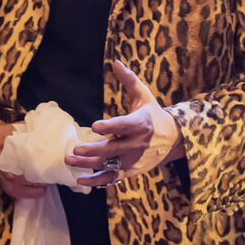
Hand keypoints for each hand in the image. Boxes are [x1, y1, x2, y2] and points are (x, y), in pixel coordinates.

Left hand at [69, 60, 179, 186]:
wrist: (173, 140)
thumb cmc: (153, 115)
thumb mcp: (144, 96)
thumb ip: (129, 81)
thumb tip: (115, 62)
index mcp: (141, 123)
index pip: (124, 125)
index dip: (110, 126)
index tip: (94, 126)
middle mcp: (138, 143)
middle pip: (113, 149)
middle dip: (93, 151)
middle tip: (75, 150)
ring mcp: (134, 159)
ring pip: (109, 165)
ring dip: (89, 165)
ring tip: (70, 161)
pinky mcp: (131, 171)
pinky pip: (112, 178)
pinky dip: (97, 181)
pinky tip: (80, 180)